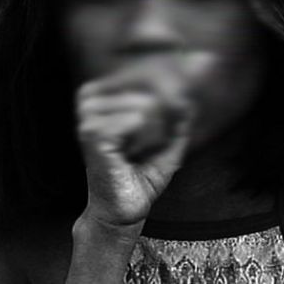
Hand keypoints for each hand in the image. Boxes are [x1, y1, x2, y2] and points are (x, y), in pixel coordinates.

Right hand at [75, 53, 212, 228]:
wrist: (125, 210)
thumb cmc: (141, 174)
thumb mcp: (169, 139)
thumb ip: (179, 113)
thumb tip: (195, 85)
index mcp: (102, 97)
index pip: (141, 73)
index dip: (164, 92)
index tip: (165, 119)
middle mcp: (91, 102)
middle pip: (147, 90)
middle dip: (159, 121)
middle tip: (144, 147)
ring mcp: (88, 116)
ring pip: (144, 104)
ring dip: (152, 132)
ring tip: (136, 152)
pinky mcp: (92, 133)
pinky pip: (136, 118)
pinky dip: (144, 138)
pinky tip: (131, 154)